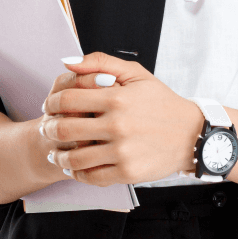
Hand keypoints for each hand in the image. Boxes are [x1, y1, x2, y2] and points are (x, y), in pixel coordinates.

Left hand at [40, 52, 201, 186]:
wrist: (191, 133)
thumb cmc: (161, 102)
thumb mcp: (136, 74)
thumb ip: (100, 63)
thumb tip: (67, 62)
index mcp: (117, 97)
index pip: (68, 99)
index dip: (52, 102)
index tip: (49, 106)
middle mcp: (118, 125)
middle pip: (65, 128)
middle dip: (49, 128)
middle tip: (47, 128)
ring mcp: (123, 151)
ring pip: (75, 157)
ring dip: (59, 154)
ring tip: (56, 150)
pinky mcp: (127, 172)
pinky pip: (91, 176)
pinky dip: (77, 173)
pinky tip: (73, 165)